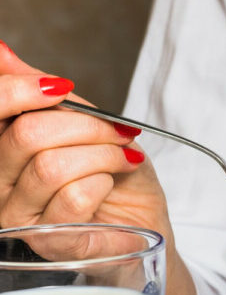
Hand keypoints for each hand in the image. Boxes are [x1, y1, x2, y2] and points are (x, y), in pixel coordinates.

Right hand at [0, 40, 195, 294]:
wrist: (142, 219)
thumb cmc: (112, 172)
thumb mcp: (81, 120)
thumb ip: (38, 90)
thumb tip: (0, 51)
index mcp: (0, 150)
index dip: (20, 89)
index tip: (62, 89)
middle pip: (27, 134)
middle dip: (87, 127)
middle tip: (117, 134)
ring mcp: (17, 218)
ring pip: (52, 166)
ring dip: (104, 155)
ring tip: (122, 160)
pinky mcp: (48, 243)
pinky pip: (74, 197)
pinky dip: (105, 182)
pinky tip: (111, 187)